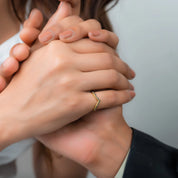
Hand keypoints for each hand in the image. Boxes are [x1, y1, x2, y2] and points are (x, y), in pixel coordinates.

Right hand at [0, 17, 133, 151]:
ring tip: (129, 85)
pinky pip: (108, 97)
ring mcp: (70, 83)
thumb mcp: (37, 54)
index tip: (119, 59)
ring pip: (112, 76)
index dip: (112, 51)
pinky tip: (128, 96)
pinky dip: (122, 97)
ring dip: (125, 81)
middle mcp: (64, 62)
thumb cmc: (24, 85)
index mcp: (57, 48)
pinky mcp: (74, 104)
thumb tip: (67, 4)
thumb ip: (55, 30)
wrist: (10, 113)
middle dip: (123, 66)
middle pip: (108, 58)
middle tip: (130, 72)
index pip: (96, 44)